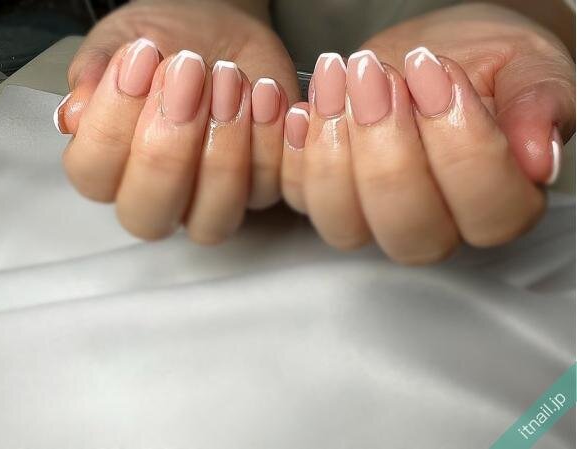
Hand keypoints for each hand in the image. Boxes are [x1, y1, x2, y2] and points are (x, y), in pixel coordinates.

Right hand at [56, 0, 297, 241]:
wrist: (222, 30)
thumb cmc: (168, 42)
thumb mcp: (123, 39)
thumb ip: (96, 73)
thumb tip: (74, 114)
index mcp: (110, 165)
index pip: (93, 175)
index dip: (112, 123)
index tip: (140, 60)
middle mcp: (158, 195)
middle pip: (148, 212)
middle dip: (168, 141)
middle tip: (186, 72)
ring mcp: (209, 200)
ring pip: (212, 216)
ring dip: (223, 143)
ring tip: (228, 77)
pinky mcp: (259, 187)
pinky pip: (266, 186)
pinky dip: (268, 137)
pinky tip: (263, 91)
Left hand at [280, 3, 573, 262]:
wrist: (429, 54)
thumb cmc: (481, 63)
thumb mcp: (526, 64)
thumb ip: (540, 104)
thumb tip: (539, 158)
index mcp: (498, 202)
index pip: (489, 211)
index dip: (461, 146)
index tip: (437, 72)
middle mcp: (435, 224)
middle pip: (409, 229)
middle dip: (387, 149)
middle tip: (375, 76)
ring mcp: (374, 217)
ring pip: (344, 223)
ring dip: (334, 148)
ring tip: (341, 76)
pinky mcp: (329, 197)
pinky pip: (298, 195)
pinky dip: (296, 150)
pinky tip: (305, 106)